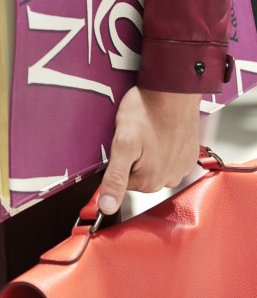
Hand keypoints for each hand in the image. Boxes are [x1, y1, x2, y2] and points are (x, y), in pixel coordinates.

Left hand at [98, 86, 200, 214]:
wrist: (173, 89)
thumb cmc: (146, 110)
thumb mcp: (122, 144)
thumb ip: (114, 178)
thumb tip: (106, 207)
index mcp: (149, 182)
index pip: (123, 181)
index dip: (120, 161)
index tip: (124, 144)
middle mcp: (168, 179)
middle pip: (140, 176)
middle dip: (135, 158)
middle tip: (137, 135)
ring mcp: (182, 167)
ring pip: (156, 167)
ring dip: (151, 153)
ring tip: (149, 131)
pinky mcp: (190, 154)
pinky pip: (171, 158)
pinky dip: (165, 147)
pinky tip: (162, 131)